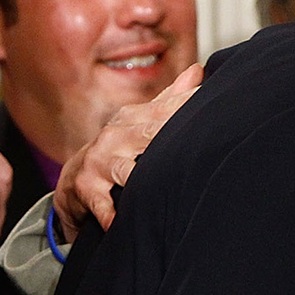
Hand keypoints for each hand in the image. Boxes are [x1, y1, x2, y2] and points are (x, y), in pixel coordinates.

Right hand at [55, 61, 201, 241]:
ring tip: (156, 186)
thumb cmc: (118, 151)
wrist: (75, 182)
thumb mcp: (140, 123)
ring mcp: (99, 162)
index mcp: (131, 119)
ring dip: (138, 178)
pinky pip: (102, 204)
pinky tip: (120, 224)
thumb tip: (198, 71)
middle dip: (171, 138)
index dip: (190, 106)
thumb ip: (169, 100)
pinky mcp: (86, 189)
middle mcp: (115, 136)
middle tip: (201, 144)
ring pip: (125, 170)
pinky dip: (110, 215)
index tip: (218, 103)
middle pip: (150, 135)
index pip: (166, 111)